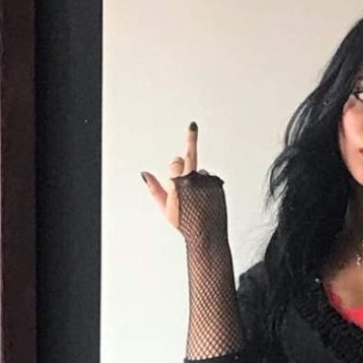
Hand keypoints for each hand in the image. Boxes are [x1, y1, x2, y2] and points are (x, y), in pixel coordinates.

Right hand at [141, 121, 228, 245]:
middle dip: (189, 147)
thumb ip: (154, 189)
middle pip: (189, 156)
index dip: (175, 165)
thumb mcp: (165, 208)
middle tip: (192, 128)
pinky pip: (210, 178)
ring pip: (200, 171)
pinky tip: (204, 198)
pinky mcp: (217, 185)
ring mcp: (206, 182)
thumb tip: (145, 174)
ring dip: (197, 179)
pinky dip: (206, 185)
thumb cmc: (185, 223)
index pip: (176, 160)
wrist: (207, 234)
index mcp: (178, 184)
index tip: (175, 163)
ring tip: (196, 198)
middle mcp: (192, 181)